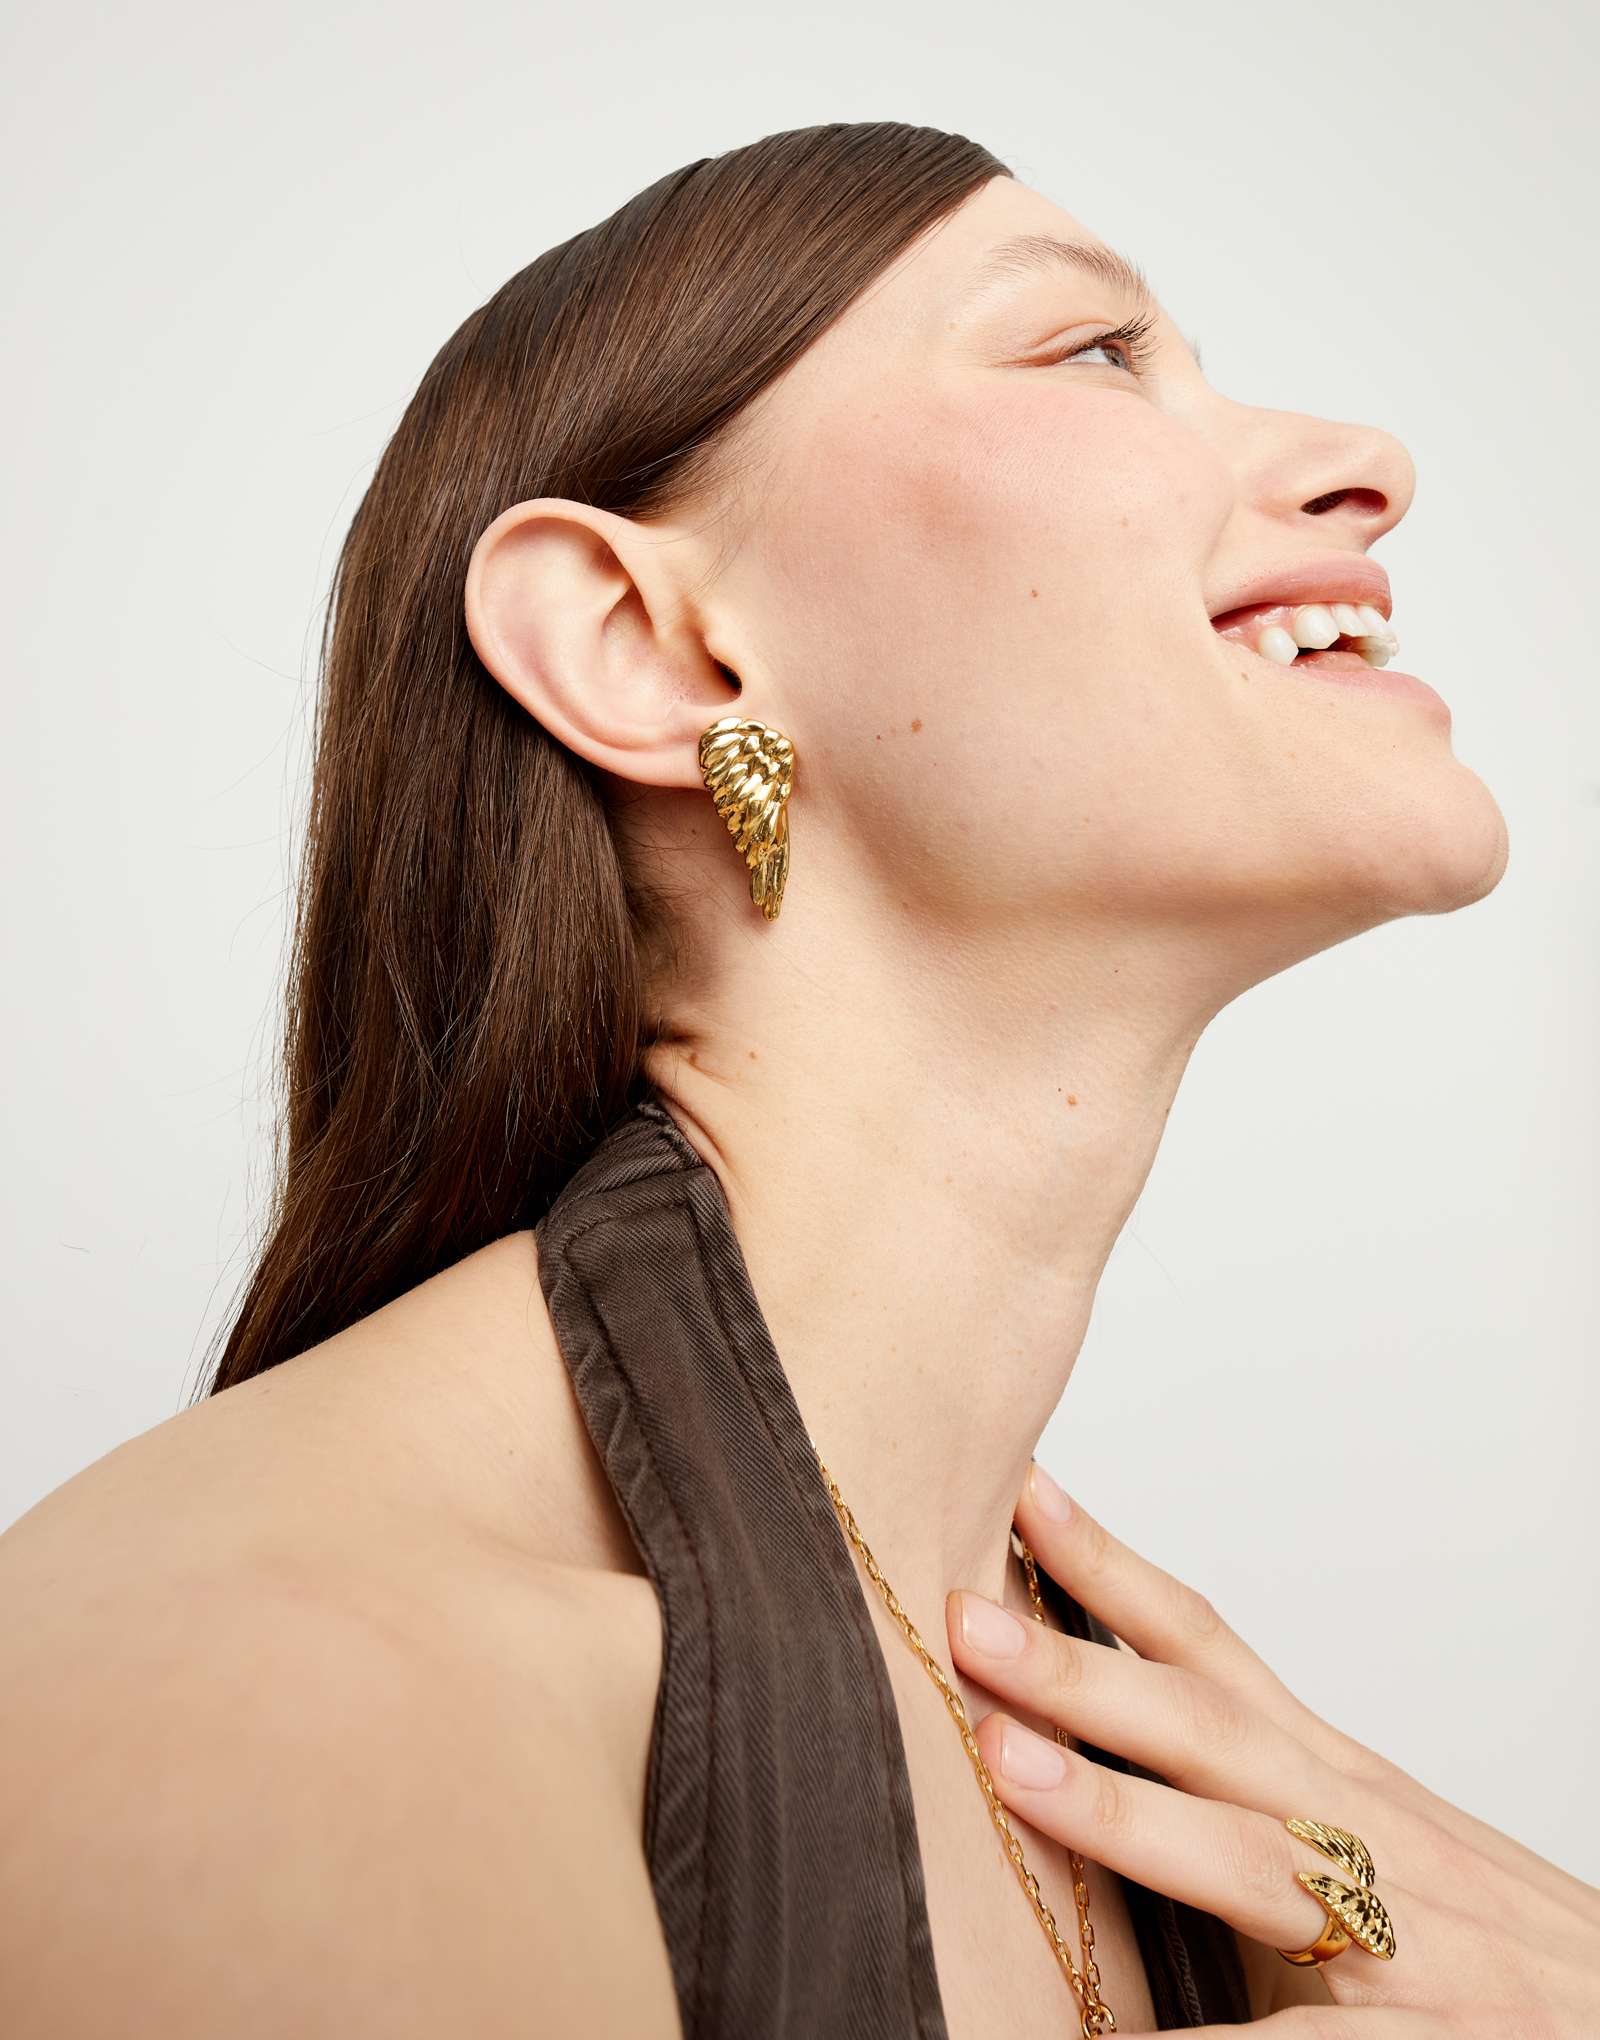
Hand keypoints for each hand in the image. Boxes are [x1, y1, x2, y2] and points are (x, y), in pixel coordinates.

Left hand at [947, 1463, 1599, 2034]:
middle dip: (1079, 1673)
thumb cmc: (1489, 1943)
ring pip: (1244, 1860)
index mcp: (1335, 1776)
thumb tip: (1083, 1766)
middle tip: (964, 1620)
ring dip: (1123, 1811)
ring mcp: (1398, 1940)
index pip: (1208, 1649)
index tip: (1021, 1497)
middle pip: (1204, 1730)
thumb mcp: (1372, 1846)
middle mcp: (1361, 1831)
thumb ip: (1245, 1807)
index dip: (1110, 1570)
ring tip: (1011, 1772)